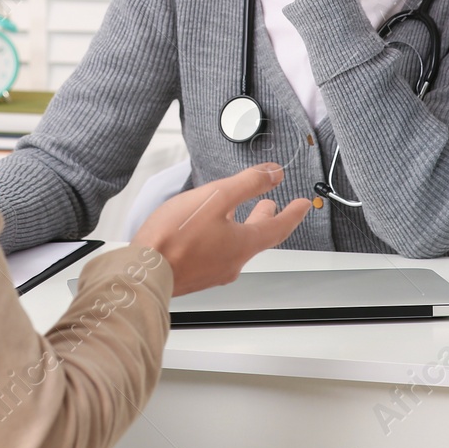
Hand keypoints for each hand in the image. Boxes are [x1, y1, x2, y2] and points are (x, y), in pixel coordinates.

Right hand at [132, 163, 312, 296]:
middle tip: (273, 206)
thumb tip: (274, 173)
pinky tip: (207, 230)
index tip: (304, 204)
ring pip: (236, 245)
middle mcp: (232, 262)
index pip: (279, 227)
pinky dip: (221, 236)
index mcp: (243, 244)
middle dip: (267, 217)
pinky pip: (216, 252)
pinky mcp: (195, 274)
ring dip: (242, 226)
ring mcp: (213, 271)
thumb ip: (247, 184)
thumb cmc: (174, 237)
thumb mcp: (216, 198)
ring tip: (237, 213)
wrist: (144, 272)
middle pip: (257, 237)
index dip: (294, 213)